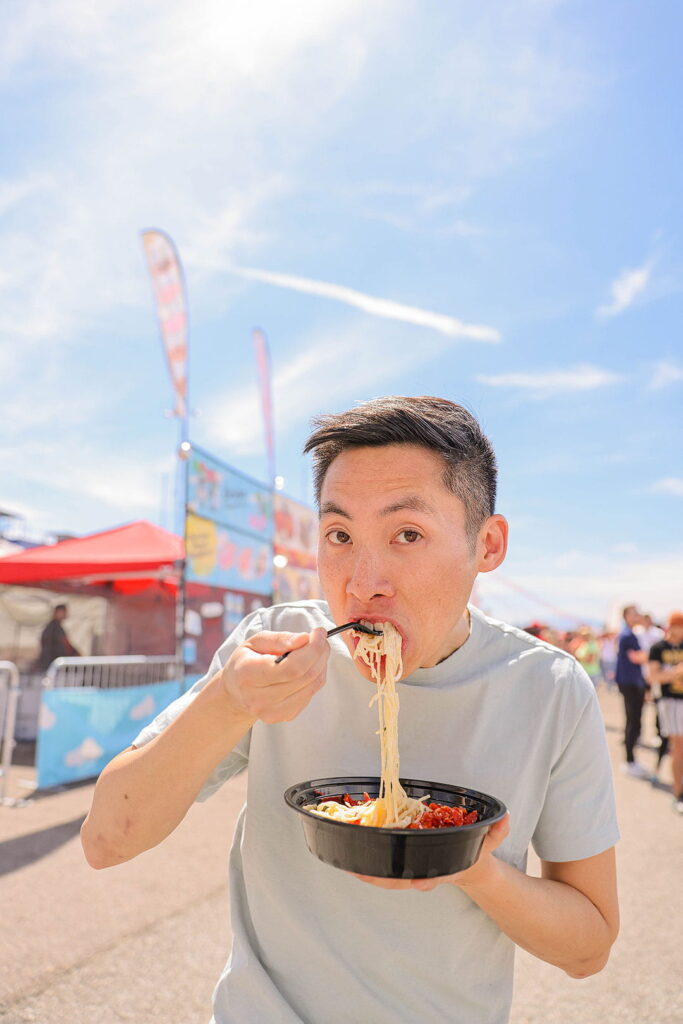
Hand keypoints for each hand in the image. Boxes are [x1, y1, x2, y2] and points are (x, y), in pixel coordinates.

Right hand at [220, 627, 329, 723]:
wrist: (236, 692)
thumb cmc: (246, 661)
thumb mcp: (255, 642)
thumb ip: (279, 639)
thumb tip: (304, 639)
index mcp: (248, 675)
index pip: (290, 667)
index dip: (311, 650)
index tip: (318, 633)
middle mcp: (258, 698)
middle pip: (304, 676)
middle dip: (319, 654)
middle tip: (321, 638)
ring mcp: (272, 712)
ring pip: (311, 686)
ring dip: (321, 665)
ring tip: (316, 651)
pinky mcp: (284, 717)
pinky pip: (310, 695)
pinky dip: (316, 678)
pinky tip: (308, 667)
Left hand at [353, 813, 509, 891]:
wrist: (470, 869)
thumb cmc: (474, 854)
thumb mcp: (488, 844)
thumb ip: (496, 832)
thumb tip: (505, 817)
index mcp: (446, 870)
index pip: (435, 877)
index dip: (426, 880)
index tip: (420, 883)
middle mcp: (427, 874)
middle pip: (404, 882)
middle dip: (385, 879)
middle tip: (365, 874)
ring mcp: (414, 872)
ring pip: (390, 880)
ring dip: (371, 875)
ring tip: (350, 866)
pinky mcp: (404, 867)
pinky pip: (385, 871)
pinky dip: (369, 868)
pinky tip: (353, 859)